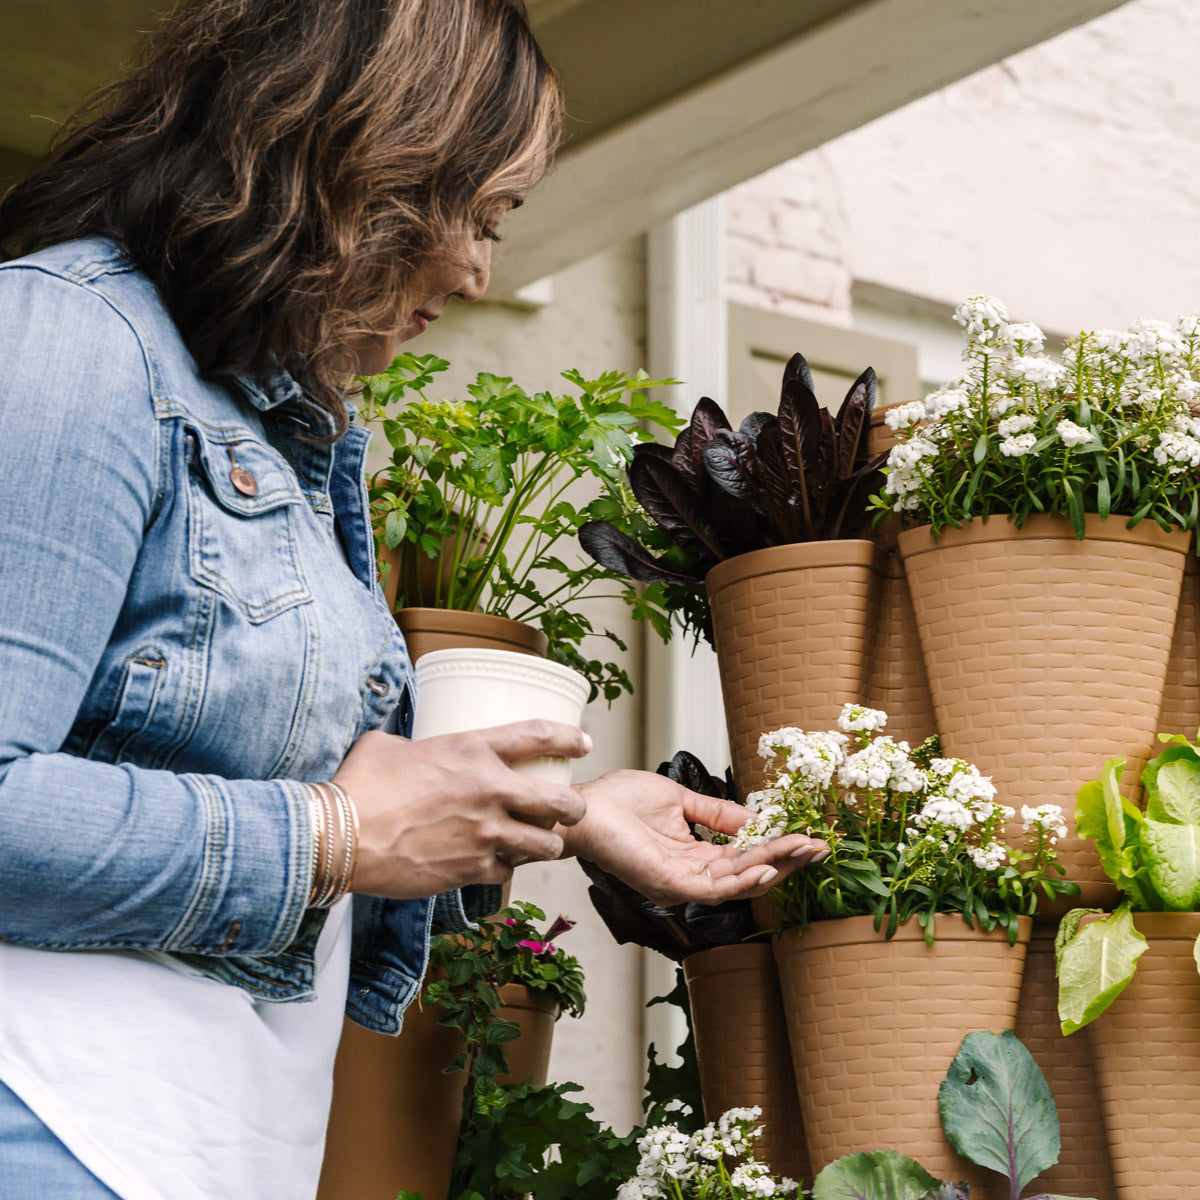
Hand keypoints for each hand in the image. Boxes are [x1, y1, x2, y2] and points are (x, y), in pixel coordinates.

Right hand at [333, 721, 589, 899]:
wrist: (338, 838)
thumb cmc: (358, 786)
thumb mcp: (388, 745)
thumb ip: (414, 745)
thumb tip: (407, 747)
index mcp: (471, 750)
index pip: (538, 736)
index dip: (568, 738)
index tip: (582, 742)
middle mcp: (489, 791)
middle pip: (562, 802)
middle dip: (575, 808)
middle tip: (572, 811)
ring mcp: (485, 834)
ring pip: (545, 846)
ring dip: (545, 845)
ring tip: (538, 843)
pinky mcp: (471, 871)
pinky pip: (505, 871)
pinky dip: (502, 868)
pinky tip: (492, 864)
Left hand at [561, 769, 827, 905]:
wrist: (583, 805)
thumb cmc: (619, 801)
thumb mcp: (679, 800)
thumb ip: (716, 813)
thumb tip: (755, 818)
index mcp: (693, 854)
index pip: (745, 857)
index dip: (777, 848)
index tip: (808, 836)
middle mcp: (690, 874)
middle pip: (749, 875)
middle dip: (786, 861)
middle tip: (818, 847)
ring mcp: (680, 883)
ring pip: (737, 884)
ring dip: (772, 868)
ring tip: (802, 852)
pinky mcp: (667, 884)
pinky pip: (712, 888)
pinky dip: (742, 879)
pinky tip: (767, 867)